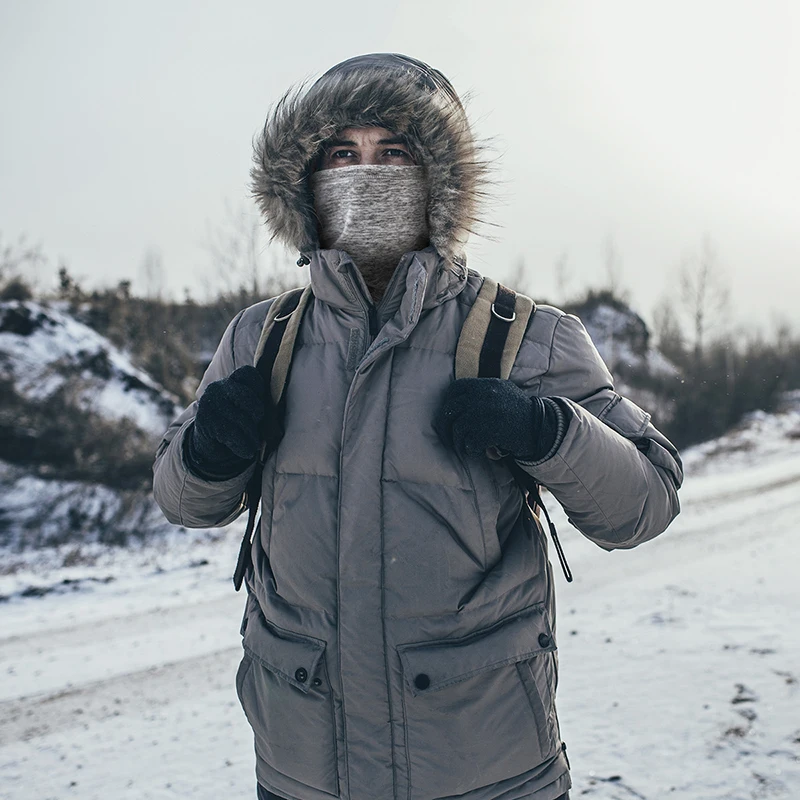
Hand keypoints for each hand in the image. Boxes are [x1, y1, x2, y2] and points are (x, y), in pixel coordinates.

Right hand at [186, 365, 277, 478]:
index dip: (260, 389)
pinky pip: (229, 433)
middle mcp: (219, 387)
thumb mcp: (249, 410)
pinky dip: (242, 445)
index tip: (261, 406)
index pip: (249, 374)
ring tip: (255, 446)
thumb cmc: (238, 423)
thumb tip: (274, 419)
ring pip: (239, 418)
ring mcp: (209, 402)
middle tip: (258, 428)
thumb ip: (259, 405)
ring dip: (251, 436)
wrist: (211, 443)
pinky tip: (246, 452)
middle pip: (247, 396)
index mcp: (233, 380)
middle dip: (257, 414)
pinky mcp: (204, 419)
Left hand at [434, 377, 559, 460]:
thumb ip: (483, 391)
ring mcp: (484, 413)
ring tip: (467, 447)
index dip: (448, 402)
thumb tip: (460, 399)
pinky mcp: (488, 431)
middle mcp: (482, 396)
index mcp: (485, 384)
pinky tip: (481, 451)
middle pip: (449, 410)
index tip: (450, 414)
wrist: (540, 427)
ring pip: (458, 430)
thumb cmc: (521, 411)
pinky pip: (469, 444)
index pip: (455, 388)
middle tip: (450, 437)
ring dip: (460, 442)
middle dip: (446, 427)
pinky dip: (473, 450)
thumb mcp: (503, 390)